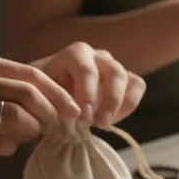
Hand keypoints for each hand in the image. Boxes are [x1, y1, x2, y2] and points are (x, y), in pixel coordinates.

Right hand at [0, 52, 79, 160]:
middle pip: (30, 94)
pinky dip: (7, 148)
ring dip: (30, 132)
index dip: (59, 94)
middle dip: (51, 115)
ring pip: (16, 118)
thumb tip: (44, 105)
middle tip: (54, 128)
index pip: (31, 74)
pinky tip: (1, 147)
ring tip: (24, 137)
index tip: (73, 110)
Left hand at [30, 42, 145, 127]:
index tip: (82, 117)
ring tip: (104, 124)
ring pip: (128, 78)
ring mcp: (113, 65)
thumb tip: (68, 112)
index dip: (87, 94)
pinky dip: (129, 104)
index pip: (87, 70)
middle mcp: (98, 56)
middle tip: (97, 123)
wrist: (48, 91)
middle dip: (109, 101)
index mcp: (75, 54)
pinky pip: (137, 85)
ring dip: (119, 105)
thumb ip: (52, 99)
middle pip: (115, 72)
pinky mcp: (124, 78)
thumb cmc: (43, 92)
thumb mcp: (40, 93)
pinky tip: (112, 119)